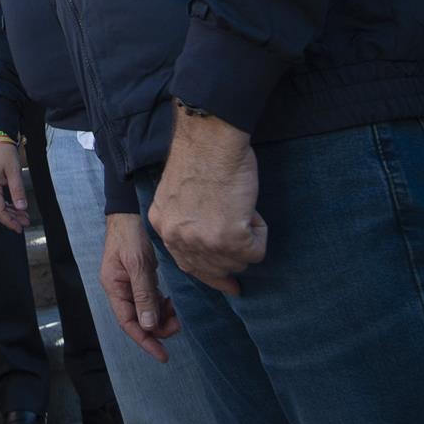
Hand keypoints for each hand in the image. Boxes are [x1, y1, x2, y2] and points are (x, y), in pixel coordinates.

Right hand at [0, 140, 27, 231]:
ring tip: (23, 217)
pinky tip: (15, 208)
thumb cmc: (2, 151)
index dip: (10, 221)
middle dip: (10, 219)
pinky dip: (6, 206)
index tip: (20, 227)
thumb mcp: (14, 171)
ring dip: (9, 213)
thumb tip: (22, 208)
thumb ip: (18, 191)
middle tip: (24, 224)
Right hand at [100, 212, 180, 360]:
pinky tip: (170, 302)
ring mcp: (128, 286)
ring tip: (176, 313)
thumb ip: (143, 294)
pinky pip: (149, 301)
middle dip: (157, 328)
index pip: (128, 323)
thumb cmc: (129, 237)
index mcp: (114, 288)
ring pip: (145, 312)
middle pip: (138, 320)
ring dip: (161, 317)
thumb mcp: (138, 264)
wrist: (128, 216)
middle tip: (178, 325)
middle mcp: (119, 291)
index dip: (145, 341)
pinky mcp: (137, 280)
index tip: (163, 355)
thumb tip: (149, 325)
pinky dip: (160, 305)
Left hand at [147, 106, 266, 295]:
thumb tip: (208, 240)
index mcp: (163, 225)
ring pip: (238, 262)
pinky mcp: (230, 239)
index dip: (211, 274)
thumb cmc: (201, 154)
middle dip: (232, 259)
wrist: (212, 139)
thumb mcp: (177, 194)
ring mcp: (203, 241)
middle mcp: (178, 238)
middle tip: (241, 252)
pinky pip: (256, 251)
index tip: (228, 283)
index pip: (187, 265)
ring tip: (242, 209)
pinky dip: (260, 233)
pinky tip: (250, 211)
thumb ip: (186, 220)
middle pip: (213, 269)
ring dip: (247, 239)